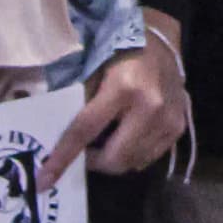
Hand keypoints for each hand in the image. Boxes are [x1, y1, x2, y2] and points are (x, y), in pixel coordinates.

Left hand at [39, 13, 188, 186]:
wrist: (161, 43)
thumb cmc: (120, 53)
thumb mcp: (93, 70)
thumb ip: (80, 104)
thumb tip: (57, 138)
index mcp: (124, 88)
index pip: (86, 130)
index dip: (63, 157)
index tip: (44, 180)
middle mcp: (150, 107)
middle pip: (114, 158)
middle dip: (93, 161)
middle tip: (85, 150)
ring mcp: (168, 120)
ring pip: (132, 163)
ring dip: (113, 159)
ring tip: (106, 140)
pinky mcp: (178, 127)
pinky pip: (148, 158)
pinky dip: (132, 155)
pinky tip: (127, 137)